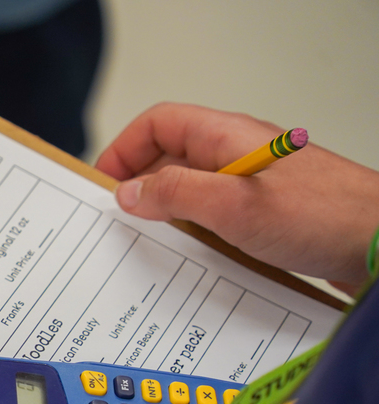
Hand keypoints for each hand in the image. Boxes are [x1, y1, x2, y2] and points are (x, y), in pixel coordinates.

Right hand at [95, 102, 378, 292]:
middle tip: (117, 218)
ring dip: (166, 211)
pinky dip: (193, 230)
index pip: (159, 124)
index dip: (124, 149)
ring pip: (191, 188)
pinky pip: (214, 214)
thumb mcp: (232, 207)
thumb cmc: (322, 218)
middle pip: (170, 156)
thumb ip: (175, 194)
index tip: (103, 184)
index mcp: (227, 137)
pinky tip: (190, 256)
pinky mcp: (265, 213)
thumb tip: (129, 192)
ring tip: (148, 240)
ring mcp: (252, 184)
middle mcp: (237, 155)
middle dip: (138, 184)